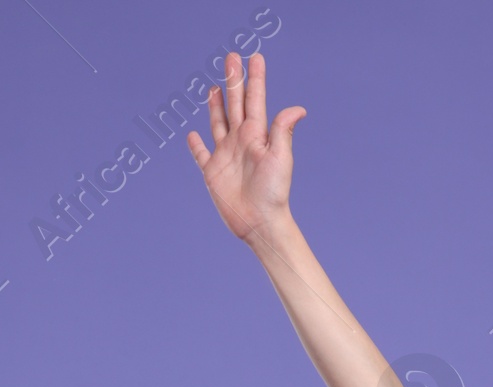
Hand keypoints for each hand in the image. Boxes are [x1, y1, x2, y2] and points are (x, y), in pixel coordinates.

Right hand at [186, 50, 304, 243]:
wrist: (260, 223)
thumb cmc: (274, 192)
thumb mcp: (280, 158)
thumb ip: (283, 131)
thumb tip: (299, 109)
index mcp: (256, 135)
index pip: (255, 99)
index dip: (255, 78)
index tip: (255, 57)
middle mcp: (240, 141)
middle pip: (235, 103)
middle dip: (233, 80)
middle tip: (231, 57)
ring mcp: (225, 155)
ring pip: (218, 123)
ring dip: (216, 105)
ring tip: (214, 88)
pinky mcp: (212, 172)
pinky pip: (201, 154)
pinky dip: (196, 145)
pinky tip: (193, 135)